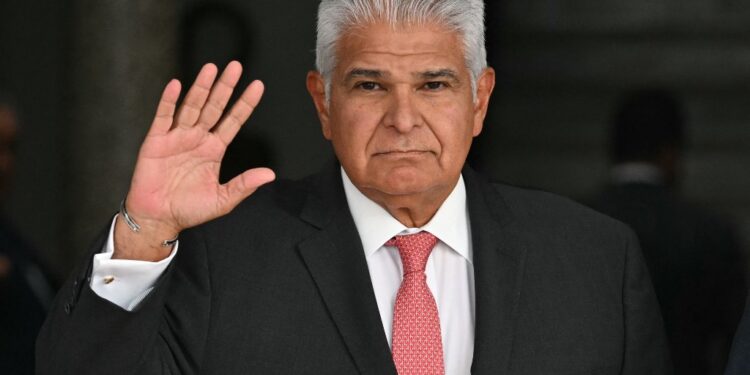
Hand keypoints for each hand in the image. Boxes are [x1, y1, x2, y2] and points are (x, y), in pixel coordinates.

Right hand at [114, 61, 274, 259]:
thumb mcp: (223, 200)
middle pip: (214, 107)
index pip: (233, 121)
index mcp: (214, 149)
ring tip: (211, 69)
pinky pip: (163, 117)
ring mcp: (177, 137)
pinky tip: (177, 85)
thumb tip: (270, 174)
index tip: (258, 85)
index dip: (245, 103)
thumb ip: (244, 185)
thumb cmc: (189, 209)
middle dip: (225, 87)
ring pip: (191, 107)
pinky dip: (169, 101)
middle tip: (235, 66)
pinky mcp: (156, 141)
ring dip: (201, 88)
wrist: (159, 218)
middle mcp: (197, 138)